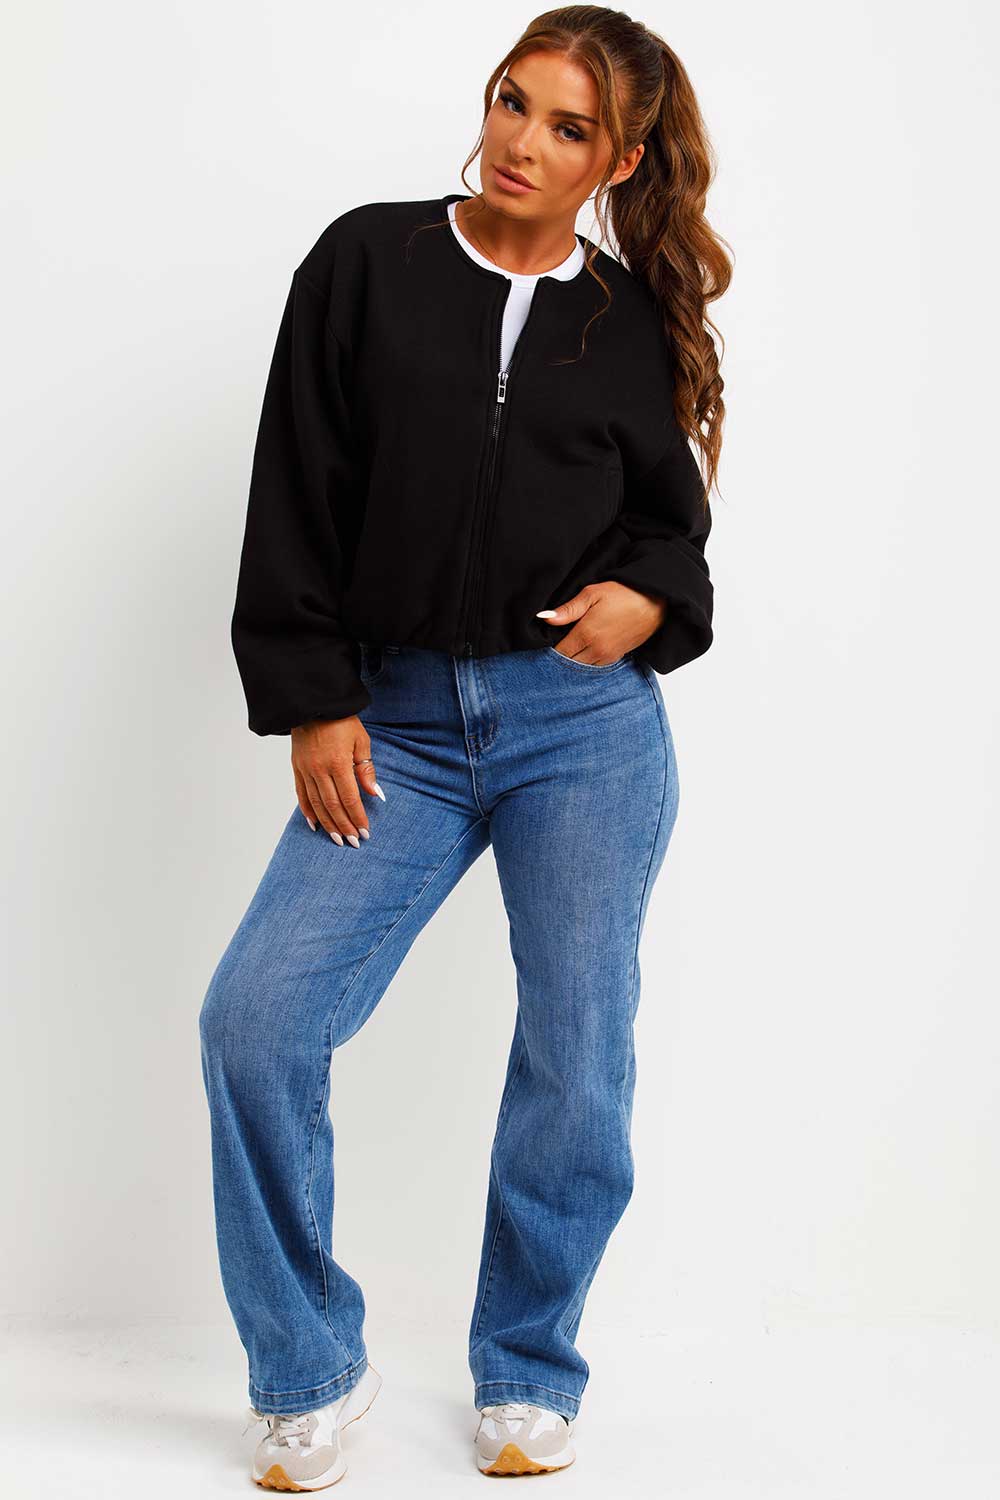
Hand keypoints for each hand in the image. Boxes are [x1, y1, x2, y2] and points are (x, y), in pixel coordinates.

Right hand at [291, 716, 384, 846]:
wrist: (313, 704)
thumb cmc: (341, 721)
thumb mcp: (360, 740)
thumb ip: (366, 768)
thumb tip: (374, 793)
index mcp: (338, 762)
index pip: (349, 798)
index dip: (357, 817)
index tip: (365, 831)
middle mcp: (319, 770)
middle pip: (332, 806)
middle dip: (344, 826)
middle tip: (353, 841)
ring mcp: (305, 770)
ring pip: (317, 804)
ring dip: (328, 824)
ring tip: (337, 839)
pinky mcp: (296, 768)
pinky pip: (301, 795)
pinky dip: (308, 811)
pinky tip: (315, 824)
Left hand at [537, 581, 666, 663]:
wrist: (654, 602)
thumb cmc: (623, 594)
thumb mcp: (592, 594)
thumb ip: (568, 609)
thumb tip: (544, 618)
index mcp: (586, 634)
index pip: (559, 652)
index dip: (550, 648)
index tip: (547, 641)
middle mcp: (596, 650)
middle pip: (569, 663)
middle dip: (561, 656)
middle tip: (557, 644)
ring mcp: (607, 656)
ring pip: (582, 667)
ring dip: (574, 660)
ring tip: (571, 646)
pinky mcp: (617, 657)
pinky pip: (595, 666)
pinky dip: (587, 661)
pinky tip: (585, 649)